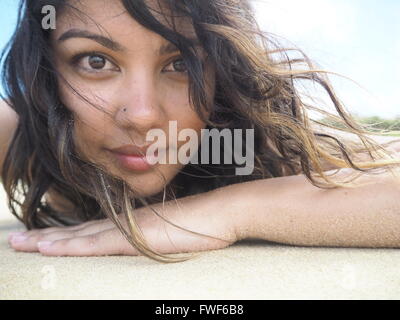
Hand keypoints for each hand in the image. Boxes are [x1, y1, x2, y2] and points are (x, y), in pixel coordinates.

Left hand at [7, 191, 238, 256]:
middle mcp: (126, 224)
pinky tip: (50, 249)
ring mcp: (130, 230)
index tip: (44, 238)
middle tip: (17, 241)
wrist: (222, 211)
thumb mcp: (178, 230)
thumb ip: (160, 233)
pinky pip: (96, 244)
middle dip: (46, 237)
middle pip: (79, 231)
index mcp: (134, 223)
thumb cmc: (206, 222)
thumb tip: (153, 238)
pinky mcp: (136, 238)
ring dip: (48, 241)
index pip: (93, 230)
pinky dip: (70, 246)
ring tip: (20, 244)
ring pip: (79, 236)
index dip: (66, 234)